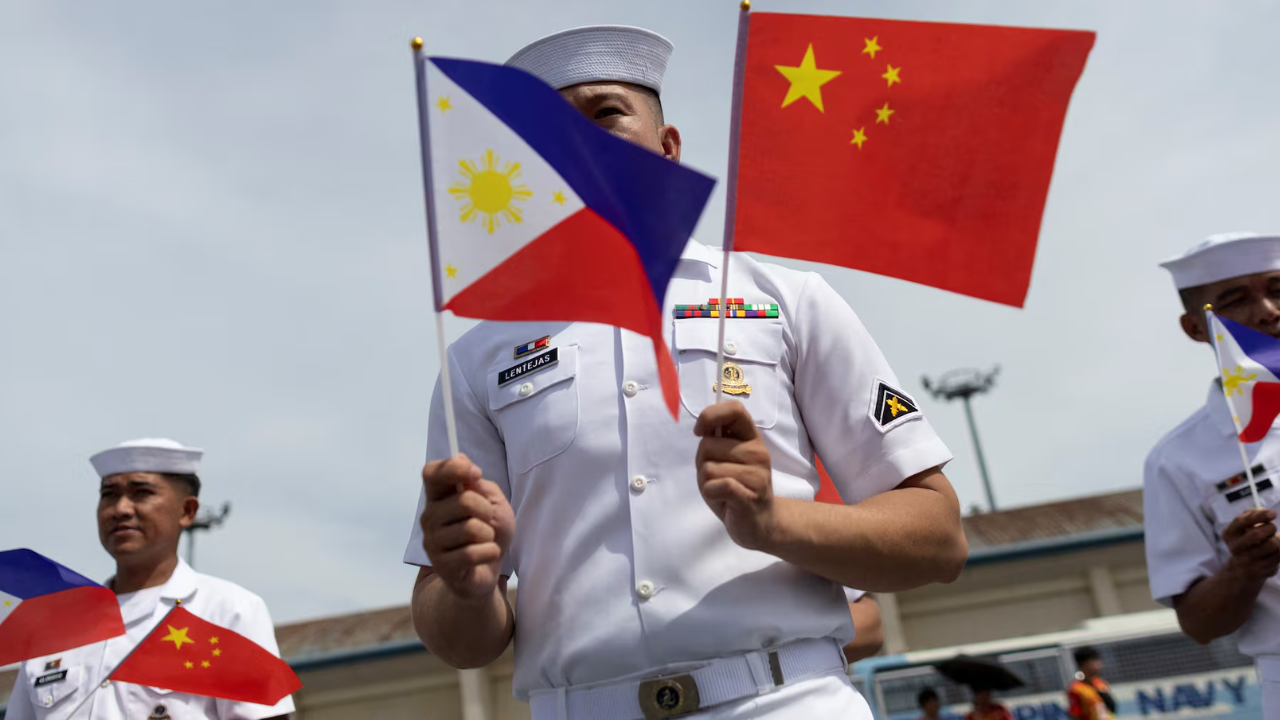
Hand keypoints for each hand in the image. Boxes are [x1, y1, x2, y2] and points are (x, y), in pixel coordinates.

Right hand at [420, 454, 514, 599]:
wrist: (485, 572)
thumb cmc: (488, 533)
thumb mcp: (494, 504)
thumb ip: (480, 485)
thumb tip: (461, 457)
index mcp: (439, 497)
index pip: (431, 472)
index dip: (453, 468)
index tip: (476, 473)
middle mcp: (429, 516)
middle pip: (465, 500)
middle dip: (488, 510)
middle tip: (488, 521)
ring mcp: (432, 542)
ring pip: (472, 528)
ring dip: (489, 535)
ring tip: (485, 541)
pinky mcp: (441, 565)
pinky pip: (473, 553)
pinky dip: (490, 552)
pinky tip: (486, 555)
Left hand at [694, 401, 776, 550]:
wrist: (761, 524)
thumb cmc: (737, 488)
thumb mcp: (727, 459)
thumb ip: (717, 441)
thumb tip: (701, 428)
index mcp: (751, 438)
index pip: (735, 410)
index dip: (710, 415)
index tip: (699, 431)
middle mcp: (757, 452)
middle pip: (708, 444)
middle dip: (702, 462)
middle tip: (717, 477)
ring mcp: (756, 474)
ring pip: (708, 468)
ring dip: (706, 482)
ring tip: (722, 491)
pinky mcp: (749, 495)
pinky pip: (716, 485)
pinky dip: (710, 494)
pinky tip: (722, 500)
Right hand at [1223, 507, 1279, 581]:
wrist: (1243, 569)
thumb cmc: (1247, 541)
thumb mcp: (1244, 527)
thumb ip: (1252, 515)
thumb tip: (1266, 513)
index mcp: (1229, 534)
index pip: (1242, 522)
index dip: (1259, 516)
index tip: (1273, 514)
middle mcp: (1235, 548)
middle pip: (1256, 534)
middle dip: (1270, 528)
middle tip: (1272, 528)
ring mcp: (1247, 560)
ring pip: (1272, 544)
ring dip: (1277, 540)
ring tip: (1273, 541)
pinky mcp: (1261, 569)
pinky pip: (1278, 555)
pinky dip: (1279, 551)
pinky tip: (1273, 552)